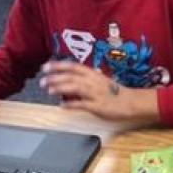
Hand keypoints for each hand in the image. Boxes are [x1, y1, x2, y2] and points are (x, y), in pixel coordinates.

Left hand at [39, 62, 157, 121]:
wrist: (130, 102)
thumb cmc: (114, 93)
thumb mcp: (99, 82)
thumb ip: (85, 80)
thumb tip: (68, 82)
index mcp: (93, 74)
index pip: (73, 67)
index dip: (58, 66)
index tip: (45, 67)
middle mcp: (93, 81)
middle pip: (71, 77)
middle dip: (55, 78)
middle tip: (42, 80)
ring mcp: (95, 93)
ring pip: (75, 88)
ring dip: (61, 88)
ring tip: (48, 90)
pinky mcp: (98, 106)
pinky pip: (82, 104)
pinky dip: (71, 105)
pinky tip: (62, 106)